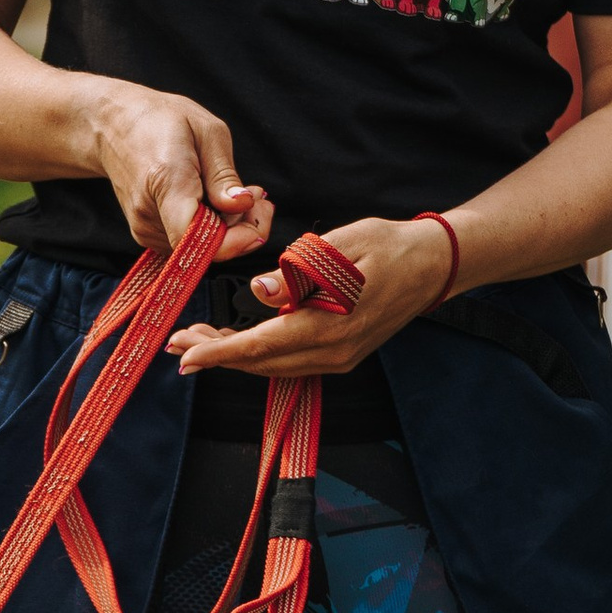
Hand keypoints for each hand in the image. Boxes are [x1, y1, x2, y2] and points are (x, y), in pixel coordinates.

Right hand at [77, 84, 273, 261]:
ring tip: (232, 191)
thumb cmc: (161, 121)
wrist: (113, 127)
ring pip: (203, 249)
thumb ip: (224, 175)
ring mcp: (144, 229)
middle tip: (256, 191)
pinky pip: (190, 244)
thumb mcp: (207, 131)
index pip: (196, 237)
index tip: (257, 210)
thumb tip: (242, 206)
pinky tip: (213, 201)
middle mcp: (149, 214)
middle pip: (208, 247)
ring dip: (228, 226)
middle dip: (244, 225)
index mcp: (166, 182)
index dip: (236, 239)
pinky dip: (210, 228)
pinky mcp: (146, 235)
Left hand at [165, 214, 454, 379]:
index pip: (260, 346)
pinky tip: (237, 340)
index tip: (183, 354)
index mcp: (329, 326)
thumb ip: (297, 272)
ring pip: (273, 365)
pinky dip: (258, 354)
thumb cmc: (388, 247)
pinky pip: (289, 361)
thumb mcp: (339, 248)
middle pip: (260, 362)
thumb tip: (259, 290)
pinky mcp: (341, 354)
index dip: (217, 352)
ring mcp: (339, 358)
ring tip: (198, 338)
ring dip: (233, 355)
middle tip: (177, 342)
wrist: (434, 264)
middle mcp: (333, 352)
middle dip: (215, 353)